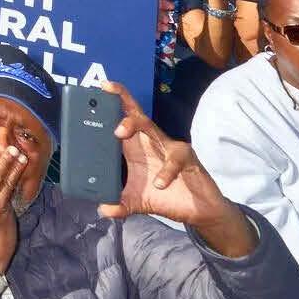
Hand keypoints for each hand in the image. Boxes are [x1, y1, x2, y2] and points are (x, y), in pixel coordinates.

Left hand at [92, 82, 252, 250]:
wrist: (198, 211)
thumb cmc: (166, 197)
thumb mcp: (137, 202)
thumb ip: (119, 204)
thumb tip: (103, 209)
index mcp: (136, 148)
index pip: (123, 119)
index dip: (114, 101)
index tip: (100, 87)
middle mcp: (151, 142)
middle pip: (136, 116)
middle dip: (121, 106)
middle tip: (101, 108)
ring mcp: (169, 148)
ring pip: (153, 128)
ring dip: (135, 126)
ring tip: (119, 132)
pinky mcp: (187, 159)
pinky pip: (176, 158)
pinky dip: (166, 170)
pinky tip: (160, 183)